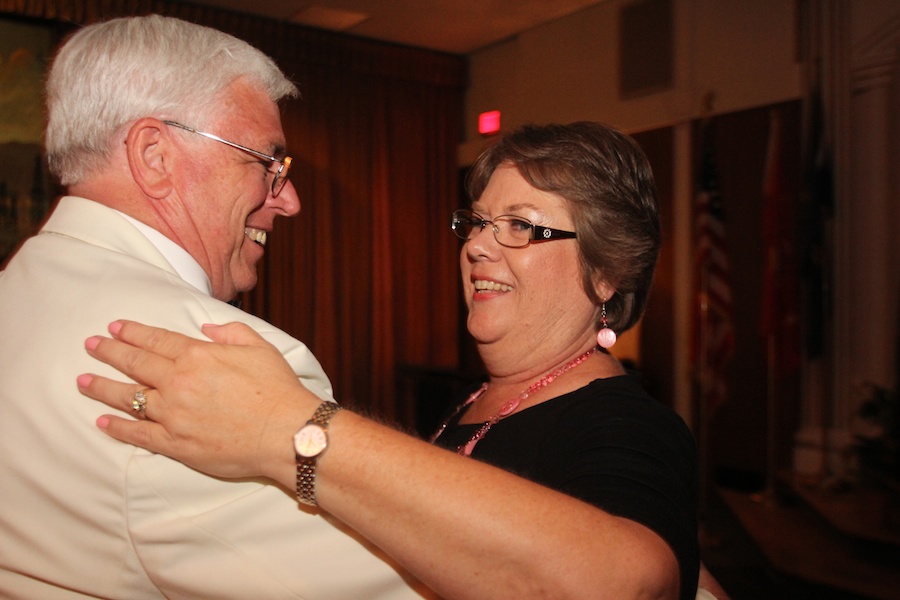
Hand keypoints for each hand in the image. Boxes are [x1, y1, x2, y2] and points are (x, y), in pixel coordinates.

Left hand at [78, 320, 313, 480]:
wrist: (286, 433)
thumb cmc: (277, 389)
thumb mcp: (260, 348)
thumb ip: (231, 332)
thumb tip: (207, 327)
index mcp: (198, 356)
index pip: (156, 340)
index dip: (132, 332)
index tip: (114, 327)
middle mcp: (179, 382)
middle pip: (135, 363)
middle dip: (109, 352)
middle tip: (90, 345)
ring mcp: (173, 414)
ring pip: (129, 397)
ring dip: (103, 387)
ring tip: (83, 381)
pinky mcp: (175, 443)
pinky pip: (138, 434)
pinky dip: (118, 427)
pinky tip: (102, 421)